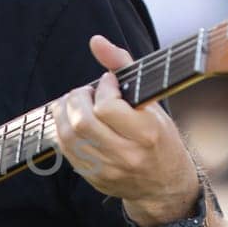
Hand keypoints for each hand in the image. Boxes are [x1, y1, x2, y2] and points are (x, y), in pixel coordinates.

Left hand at [50, 34, 200, 225]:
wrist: (163, 185)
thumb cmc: (159, 137)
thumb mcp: (151, 103)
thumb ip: (123, 67)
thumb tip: (96, 41)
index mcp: (147, 132)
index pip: (108, 107)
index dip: (102, 88)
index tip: (107, 83)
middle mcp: (127, 153)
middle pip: (83, 122)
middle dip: (76, 99)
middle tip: (85, 93)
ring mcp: (109, 169)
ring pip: (69, 136)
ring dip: (64, 113)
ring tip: (75, 105)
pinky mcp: (94, 178)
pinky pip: (66, 151)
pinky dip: (64, 131)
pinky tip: (73, 123)